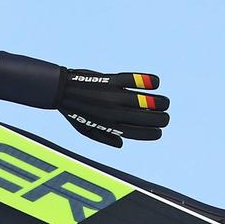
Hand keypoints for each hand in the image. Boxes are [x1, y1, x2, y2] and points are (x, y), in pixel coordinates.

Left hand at [55, 68, 169, 146]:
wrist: (59, 90)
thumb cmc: (73, 111)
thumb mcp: (86, 130)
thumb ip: (104, 137)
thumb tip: (122, 143)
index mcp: (108, 126)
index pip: (138, 133)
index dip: (153, 133)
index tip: (160, 131)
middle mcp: (113, 112)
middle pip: (146, 118)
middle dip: (161, 118)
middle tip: (165, 116)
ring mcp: (113, 96)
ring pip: (144, 101)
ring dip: (160, 102)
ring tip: (165, 102)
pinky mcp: (111, 80)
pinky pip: (133, 80)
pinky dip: (147, 80)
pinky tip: (156, 82)